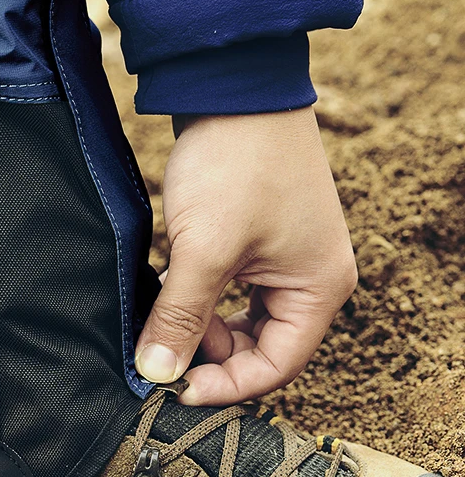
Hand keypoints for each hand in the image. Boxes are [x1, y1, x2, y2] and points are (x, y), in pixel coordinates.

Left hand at [134, 107, 356, 405]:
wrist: (234, 87)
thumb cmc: (234, 165)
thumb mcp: (203, 251)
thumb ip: (181, 318)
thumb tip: (157, 374)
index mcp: (318, 290)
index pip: (276, 367)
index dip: (224, 385)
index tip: (174, 389)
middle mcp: (311, 280)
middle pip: (260, 348)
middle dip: (211, 354)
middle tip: (165, 346)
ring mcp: (285, 260)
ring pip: (241, 321)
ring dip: (203, 325)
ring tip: (167, 308)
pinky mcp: (259, 242)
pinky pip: (232, 291)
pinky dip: (202, 299)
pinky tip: (173, 286)